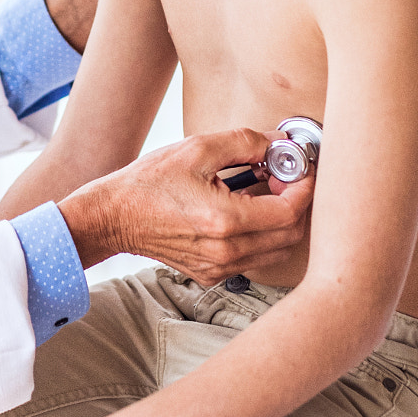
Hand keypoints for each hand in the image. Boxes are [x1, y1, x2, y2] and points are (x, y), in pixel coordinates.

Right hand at [58, 127, 315, 283]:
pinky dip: (261, 237)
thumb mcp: (197, 149)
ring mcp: (219, 267)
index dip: (304, 187)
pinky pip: (254, 260)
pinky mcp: (211, 274)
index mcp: (225, 220)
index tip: (299, 169)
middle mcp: (226, 251)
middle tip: (283, 178)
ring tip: (264, 194)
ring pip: (277, 251)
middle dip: (296, 204)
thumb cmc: (148, 183)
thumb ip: (245, 143)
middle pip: (291, 235)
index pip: (290, 211)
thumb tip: (279, 142)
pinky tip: (243, 212)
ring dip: (281, 222)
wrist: (113, 217)